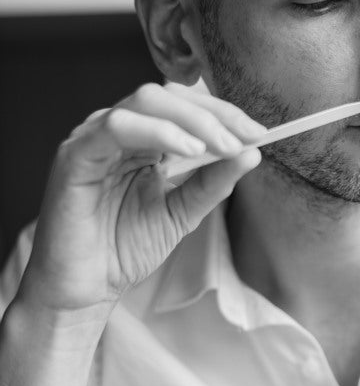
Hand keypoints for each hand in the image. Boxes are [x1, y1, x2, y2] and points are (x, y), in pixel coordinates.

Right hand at [21, 81, 267, 315]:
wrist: (86, 289)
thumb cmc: (124, 248)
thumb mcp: (182, 212)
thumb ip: (212, 182)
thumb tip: (252, 153)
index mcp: (140, 138)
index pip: (184, 105)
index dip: (224, 114)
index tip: (258, 134)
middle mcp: (116, 130)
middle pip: (168, 96)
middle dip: (214, 114)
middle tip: (247, 138)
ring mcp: (93, 139)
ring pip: (145, 102)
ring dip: (192, 121)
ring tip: (222, 147)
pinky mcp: (75, 156)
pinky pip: (116, 127)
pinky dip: (156, 132)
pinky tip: (186, 152)